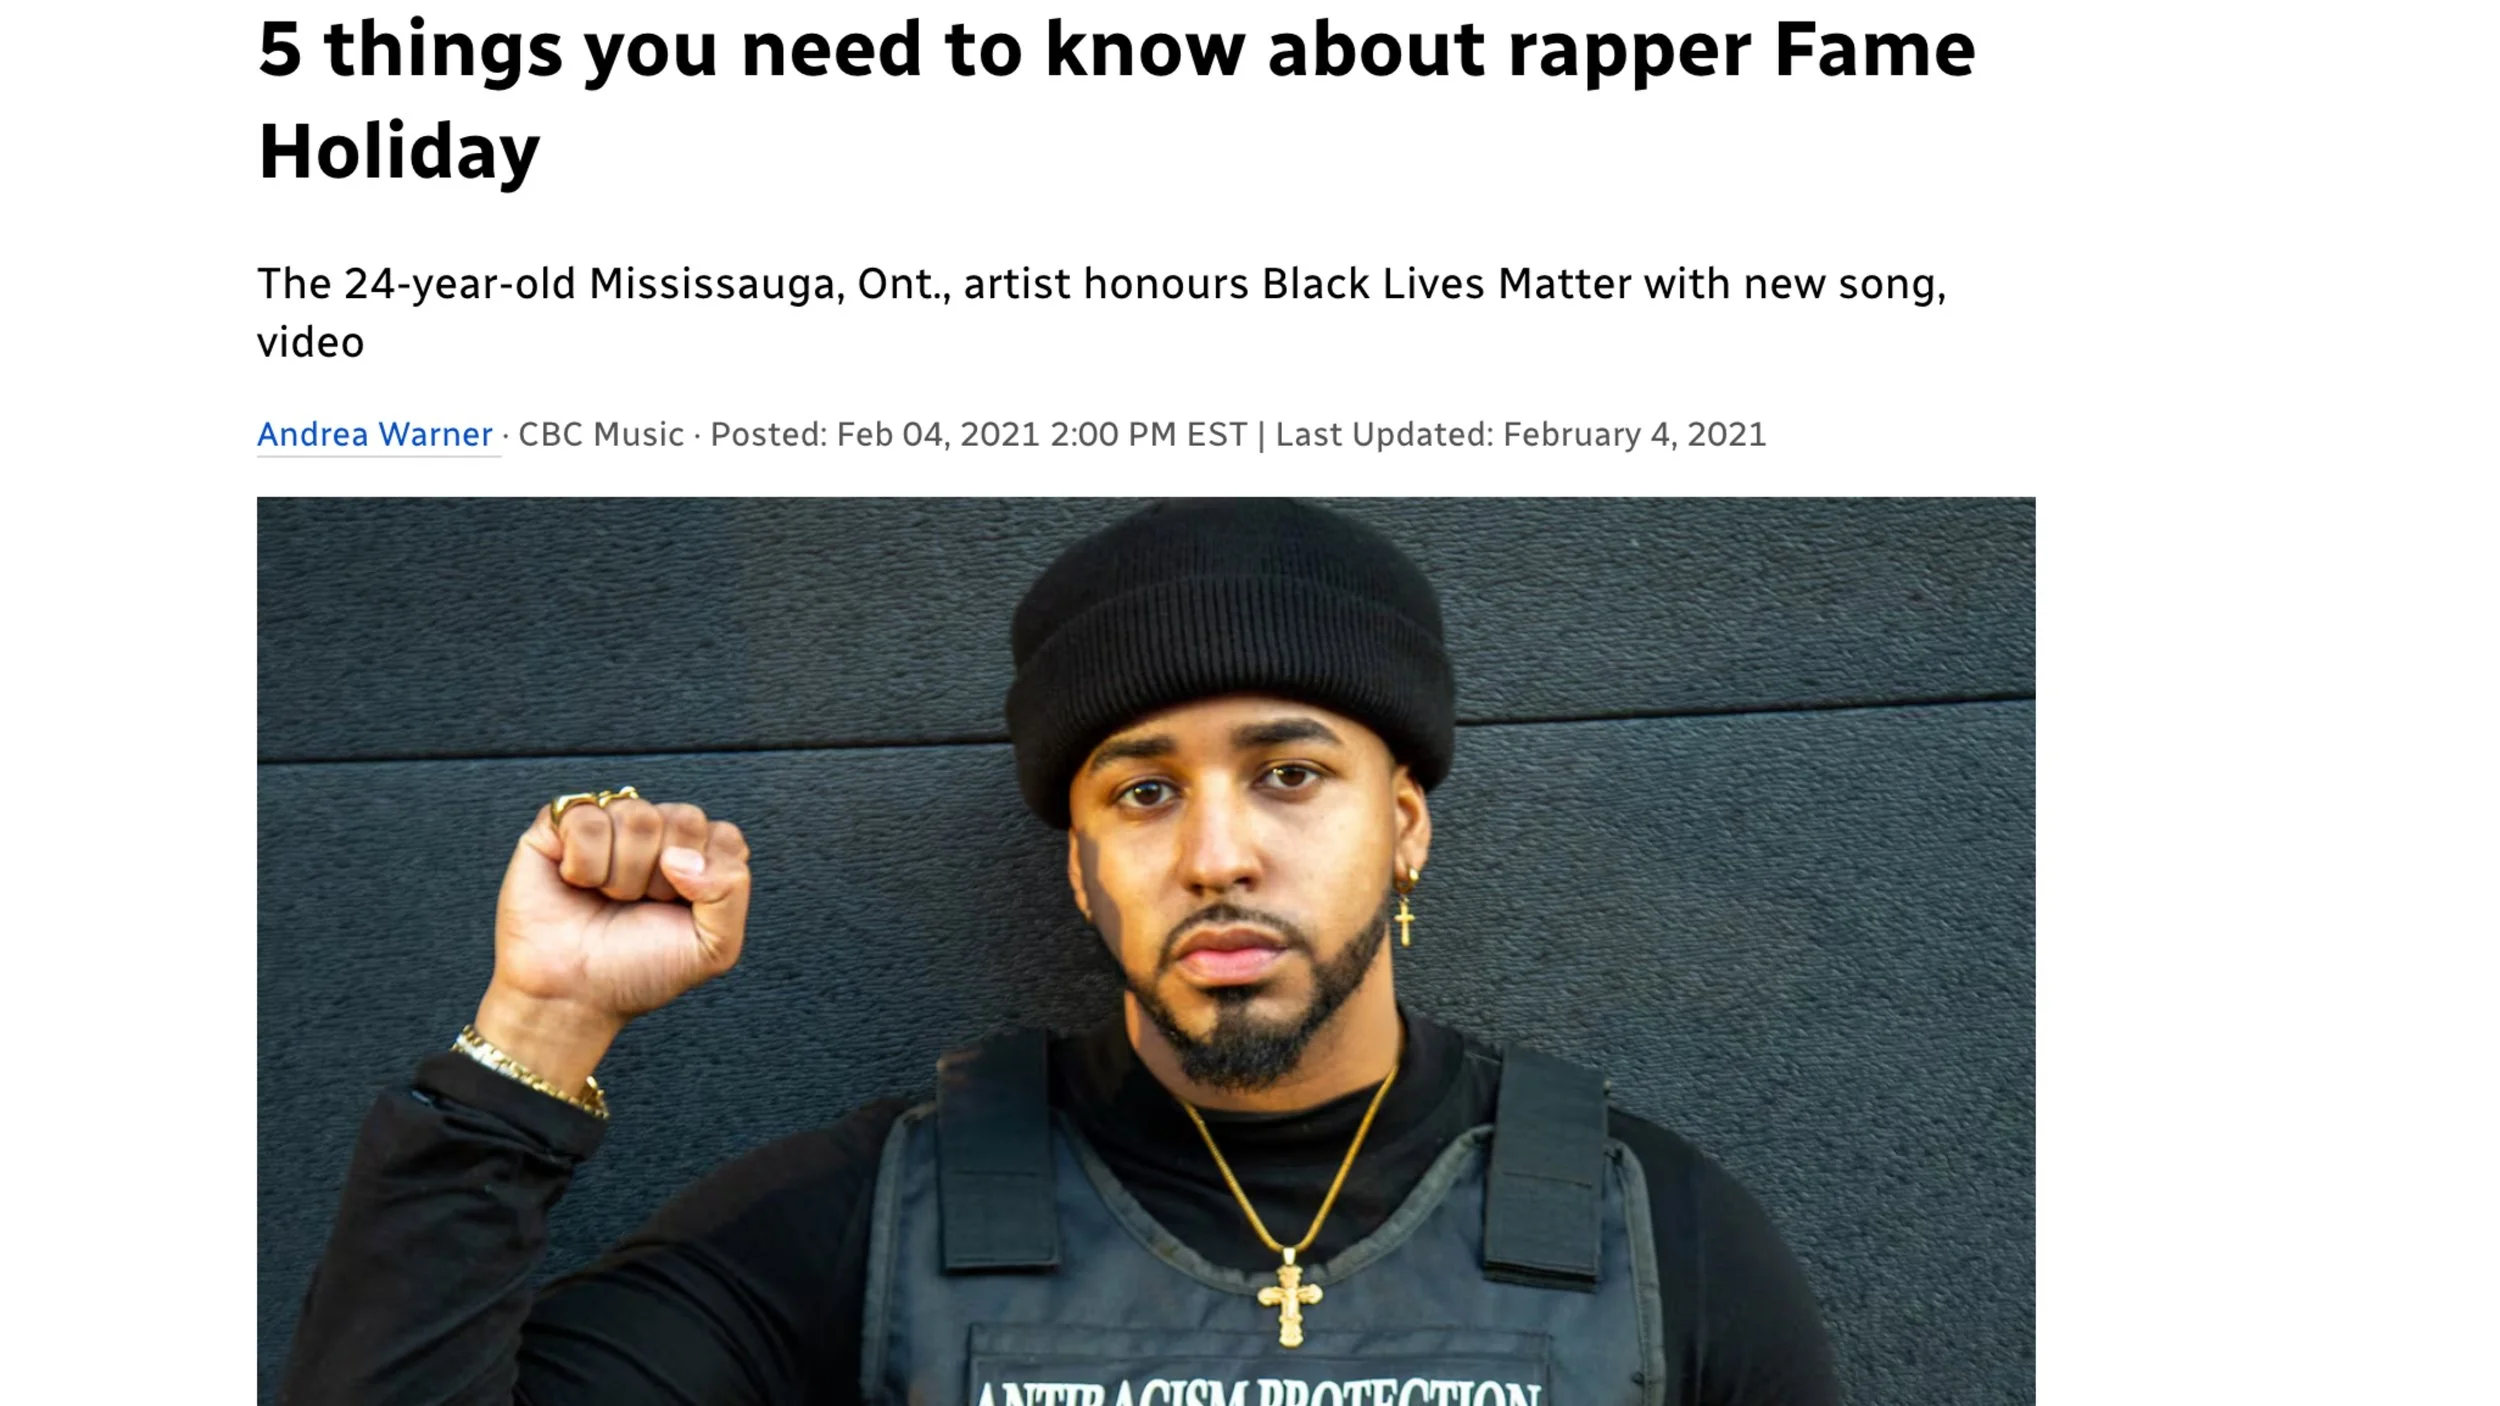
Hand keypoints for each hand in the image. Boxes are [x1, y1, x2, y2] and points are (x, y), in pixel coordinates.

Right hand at [473, 796, 751, 1090]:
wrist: (574, 994)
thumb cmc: (639, 969)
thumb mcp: (714, 946)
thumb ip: (731, 892)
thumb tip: (683, 856)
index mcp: (698, 856)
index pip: (724, 836)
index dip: (704, 879)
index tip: (678, 909)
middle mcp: (658, 833)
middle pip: (685, 818)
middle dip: (663, 877)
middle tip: (639, 905)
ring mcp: (611, 823)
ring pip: (636, 816)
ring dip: (622, 875)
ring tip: (608, 898)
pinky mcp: (561, 823)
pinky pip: (586, 818)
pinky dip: (584, 863)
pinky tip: (577, 882)